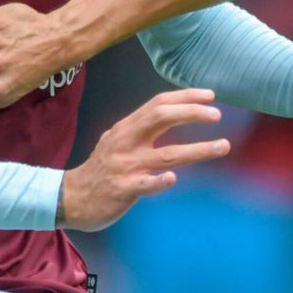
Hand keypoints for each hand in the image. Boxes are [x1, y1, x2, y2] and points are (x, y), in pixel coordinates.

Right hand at [57, 89, 228, 231]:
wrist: (70, 197)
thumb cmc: (100, 169)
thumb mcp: (114, 139)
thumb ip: (137, 127)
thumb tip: (163, 112)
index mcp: (127, 128)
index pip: (158, 104)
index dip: (185, 97)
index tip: (210, 96)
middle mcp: (127, 142)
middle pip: (161, 118)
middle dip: (191, 113)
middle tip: (217, 114)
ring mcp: (126, 166)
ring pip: (166, 154)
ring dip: (197, 150)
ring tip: (222, 146)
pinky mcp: (124, 189)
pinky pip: (145, 184)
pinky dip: (159, 181)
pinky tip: (173, 179)